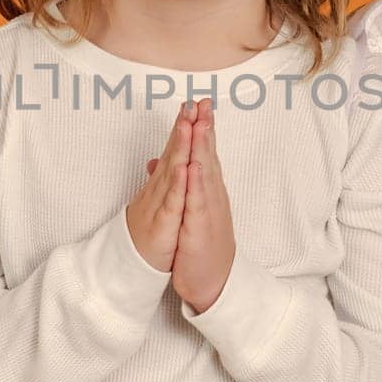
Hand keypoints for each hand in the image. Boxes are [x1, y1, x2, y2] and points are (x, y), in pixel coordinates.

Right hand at [125, 100, 194, 272]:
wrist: (135, 265)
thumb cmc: (151, 232)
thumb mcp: (158, 202)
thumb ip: (160, 179)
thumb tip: (157, 159)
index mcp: (165, 184)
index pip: (177, 150)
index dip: (186, 126)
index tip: (197, 104)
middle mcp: (161, 189)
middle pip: (174, 153)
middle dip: (184, 127)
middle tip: (193, 102)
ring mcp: (161, 205)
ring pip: (172, 172)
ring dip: (180, 147)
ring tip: (187, 124)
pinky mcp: (162, 224)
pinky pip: (172, 203)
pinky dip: (178, 185)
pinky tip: (184, 168)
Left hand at [149, 98, 235, 312]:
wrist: (212, 280)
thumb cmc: (201, 245)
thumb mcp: (191, 210)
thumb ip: (184, 185)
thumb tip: (169, 163)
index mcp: (206, 190)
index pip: (203, 153)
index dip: (200, 128)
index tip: (196, 104)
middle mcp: (211, 195)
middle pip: (208, 155)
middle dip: (204, 128)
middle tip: (202, 101)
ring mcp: (209, 209)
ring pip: (205, 172)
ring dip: (202, 147)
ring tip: (199, 122)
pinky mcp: (202, 226)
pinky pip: (199, 201)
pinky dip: (197, 182)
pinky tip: (194, 165)